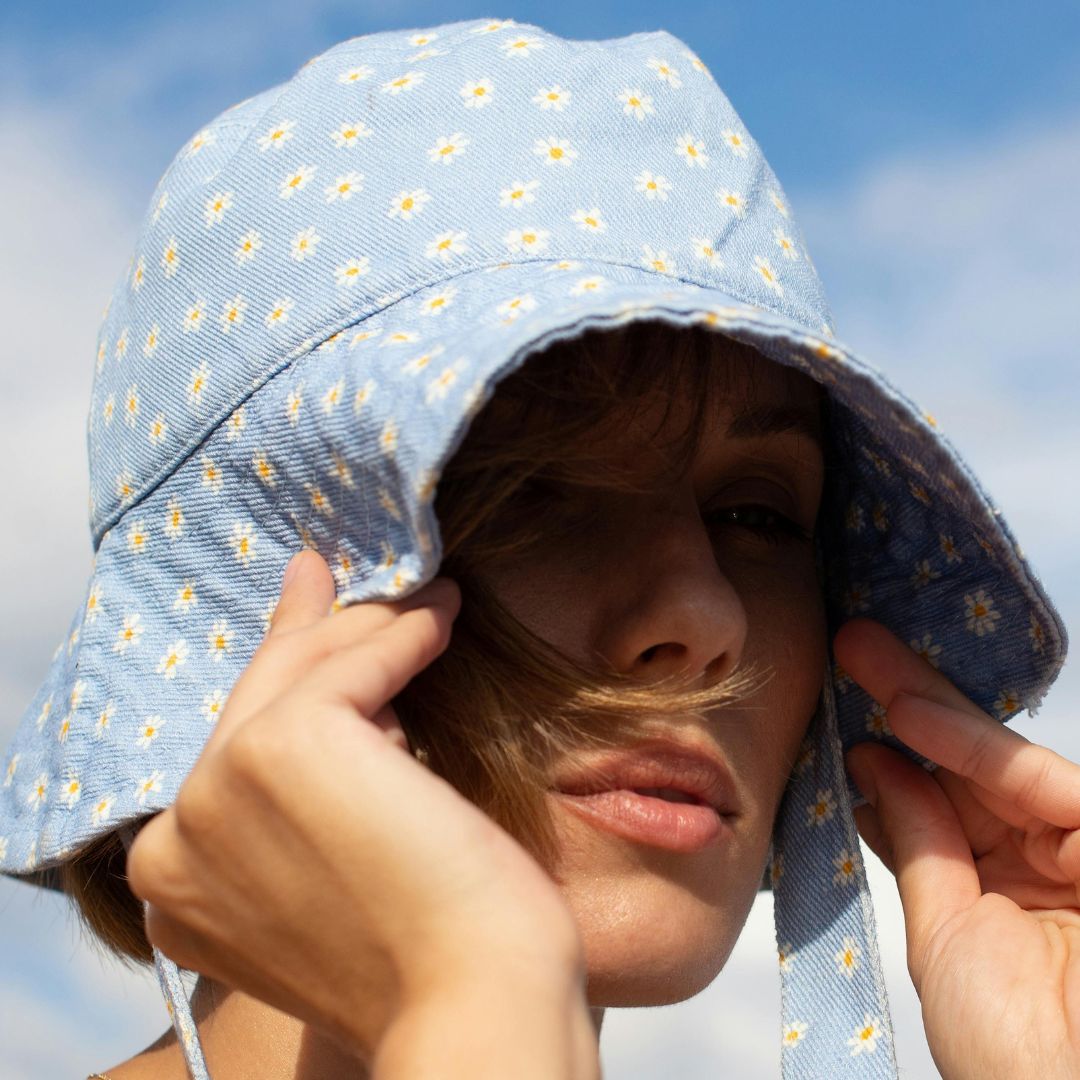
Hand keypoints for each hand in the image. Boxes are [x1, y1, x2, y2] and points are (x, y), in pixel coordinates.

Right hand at [126, 550, 586, 1062]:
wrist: (473, 1003)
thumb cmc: (426, 945)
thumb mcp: (338, 858)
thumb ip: (305, 782)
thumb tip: (326, 674)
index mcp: (177, 880)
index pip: (231, 750)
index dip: (276, 683)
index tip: (307, 622)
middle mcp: (177, 836)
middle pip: (258, 700)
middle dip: (312, 634)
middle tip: (329, 576)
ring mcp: (219, 790)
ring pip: (305, 673)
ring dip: (374, 631)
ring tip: (431, 603)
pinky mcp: (282, 747)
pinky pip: (358, 665)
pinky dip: (406, 636)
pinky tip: (442, 618)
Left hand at [835, 618, 1079, 1079]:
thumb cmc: (1008, 1052)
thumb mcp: (943, 933)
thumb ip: (919, 843)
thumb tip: (877, 763)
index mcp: (1005, 886)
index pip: (943, 797)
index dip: (894, 749)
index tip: (839, 709)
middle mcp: (1048, 859)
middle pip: (970, 764)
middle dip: (908, 701)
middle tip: (850, 646)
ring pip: (1000, 760)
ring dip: (927, 703)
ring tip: (860, 658)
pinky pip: (1043, 783)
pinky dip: (974, 747)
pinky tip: (909, 713)